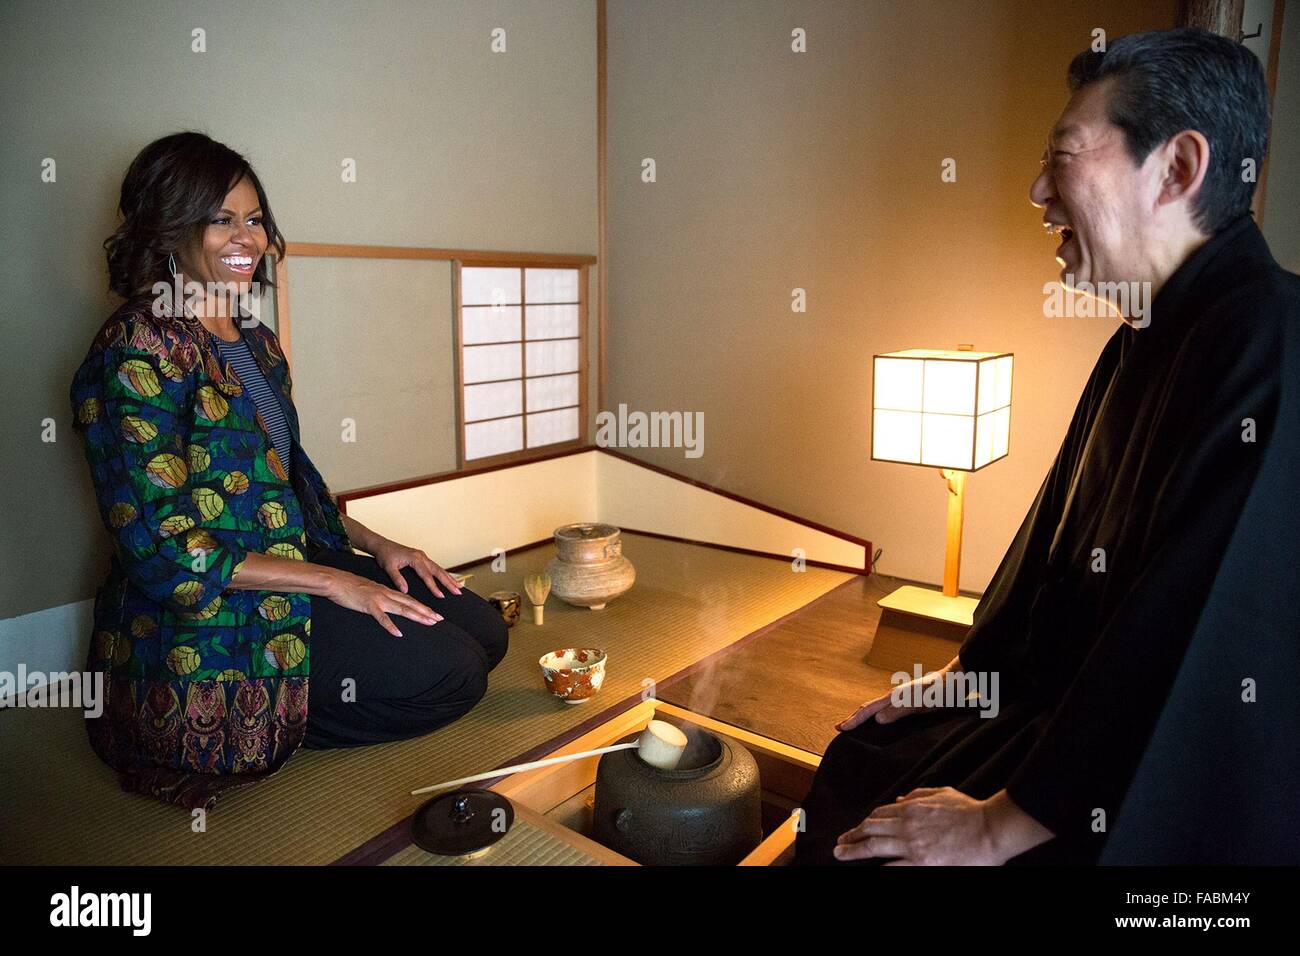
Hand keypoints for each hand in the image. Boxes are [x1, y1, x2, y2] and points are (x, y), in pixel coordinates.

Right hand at [324, 568, 441, 637]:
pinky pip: (381, 618)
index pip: (409, 600)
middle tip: (439, 619)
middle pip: (410, 604)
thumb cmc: (351, 587)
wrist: (336, 581)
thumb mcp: (370, 591)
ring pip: (402, 609)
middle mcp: (386, 594)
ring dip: (417, 616)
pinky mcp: (368, 606)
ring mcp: (378, 599)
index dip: (423, 607)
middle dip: (426, 612)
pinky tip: (399, 633)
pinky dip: (390, 625)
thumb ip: (381, 598)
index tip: (435, 614)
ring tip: (429, 623)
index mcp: (387, 591)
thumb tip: (389, 605)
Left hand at [370, 539, 463, 599]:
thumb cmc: (385, 555)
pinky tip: (448, 579)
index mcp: (415, 558)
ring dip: (449, 578)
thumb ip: (397, 578)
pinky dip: (443, 574)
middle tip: (458, 592)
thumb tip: (405, 590)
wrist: (382, 545)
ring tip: (459, 587)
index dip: (434, 586)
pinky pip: (435, 566)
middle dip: (449, 582)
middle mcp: (422, 556)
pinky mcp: (422, 558)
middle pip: (438, 571)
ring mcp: (423, 556)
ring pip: (439, 568)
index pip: (427, 575)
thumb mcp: (388, 567)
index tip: (441, 595)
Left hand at [834, 787, 1001, 864]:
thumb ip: (918, 795)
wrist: (991, 829)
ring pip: (874, 846)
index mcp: (912, 807)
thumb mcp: (941, 793)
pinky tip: (868, 869)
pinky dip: (878, 867)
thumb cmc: (970, 811)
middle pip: (871, 829)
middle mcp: (907, 825)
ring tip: (841, 854)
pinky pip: (893, 867)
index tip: (857, 828)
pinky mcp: (922, 863)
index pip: (879, 814)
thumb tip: (899, 798)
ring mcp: (912, 845)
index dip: (864, 822)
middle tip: (839, 843)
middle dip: (852, 836)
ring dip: (854, 850)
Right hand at [837, 665, 952, 730]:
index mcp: (894, 696)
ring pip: (879, 708)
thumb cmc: (940, 691)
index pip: (869, 710)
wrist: (958, 678)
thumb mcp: (920, 703)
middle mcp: (896, 696)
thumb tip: (877, 720)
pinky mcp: (912, 700)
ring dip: (866, 716)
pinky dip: (879, 715)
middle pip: (870, 707)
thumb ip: (899, 710)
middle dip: (855, 717)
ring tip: (858, 724)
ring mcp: (904, 697)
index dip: (854, 720)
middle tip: (842, 727)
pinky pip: (889, 709)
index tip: (840, 728)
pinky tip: (884, 721)